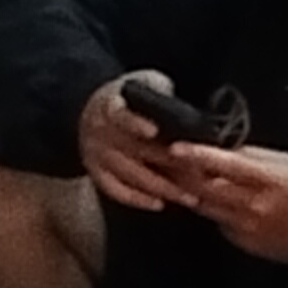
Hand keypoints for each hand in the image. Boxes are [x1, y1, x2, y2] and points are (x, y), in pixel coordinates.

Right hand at [79, 78, 190, 212]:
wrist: (89, 109)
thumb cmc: (128, 98)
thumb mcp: (143, 83)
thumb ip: (160, 93)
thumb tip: (188, 112)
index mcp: (108, 106)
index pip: (119, 115)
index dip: (135, 123)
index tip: (154, 131)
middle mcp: (99, 132)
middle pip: (133, 151)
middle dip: (168, 163)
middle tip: (199, 173)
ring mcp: (96, 155)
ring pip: (129, 175)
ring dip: (160, 187)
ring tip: (188, 196)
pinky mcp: (96, 173)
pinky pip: (116, 190)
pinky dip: (137, 199)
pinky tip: (159, 203)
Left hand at [166, 141, 287, 260]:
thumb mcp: (287, 163)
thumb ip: (252, 157)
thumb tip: (221, 150)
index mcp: (267, 180)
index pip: (225, 165)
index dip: (198, 156)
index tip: (176, 148)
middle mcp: (253, 206)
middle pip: (205, 188)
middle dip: (182, 173)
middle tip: (164, 160)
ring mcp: (245, 228)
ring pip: (205, 206)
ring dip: (190, 191)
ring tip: (177, 176)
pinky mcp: (242, 242)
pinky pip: (218, 222)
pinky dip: (211, 209)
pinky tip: (211, 200)